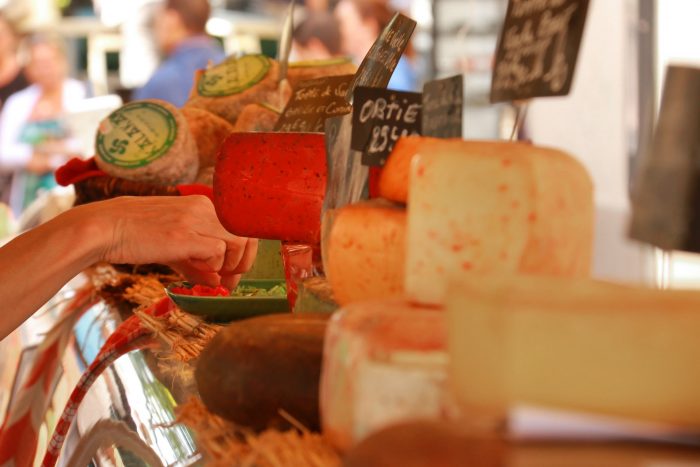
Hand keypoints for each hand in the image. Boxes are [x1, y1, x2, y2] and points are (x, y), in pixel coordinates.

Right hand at [70, 196, 256, 286]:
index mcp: (203, 205)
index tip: (231, 273)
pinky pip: (218, 252)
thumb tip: (217, 282)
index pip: (241, 227)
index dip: (243, 253)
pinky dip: (214, 267)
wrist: (106, 227)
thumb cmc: (137, 235)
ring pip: (238, 242)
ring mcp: (196, 219)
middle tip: (228, 282)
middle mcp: (204, 208)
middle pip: (246, 235)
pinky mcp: (185, 235)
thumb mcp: (173, 245)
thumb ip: (198, 262)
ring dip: (232, 267)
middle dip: (243, 263)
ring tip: (215, 281)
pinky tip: (197, 273)